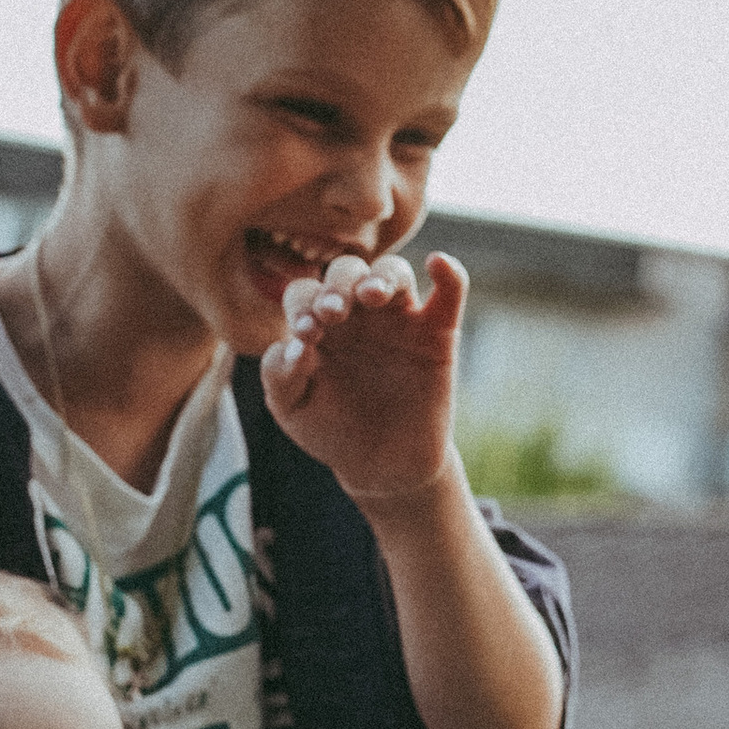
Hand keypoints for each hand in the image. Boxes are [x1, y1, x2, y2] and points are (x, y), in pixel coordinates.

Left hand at [260, 249, 464, 510]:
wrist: (382, 466)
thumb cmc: (331, 431)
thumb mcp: (292, 409)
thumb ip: (279, 375)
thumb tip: (293, 345)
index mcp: (318, 322)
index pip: (304, 293)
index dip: (301, 305)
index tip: (305, 333)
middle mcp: (357, 313)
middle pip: (348, 271)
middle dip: (338, 284)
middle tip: (334, 312)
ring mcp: (399, 319)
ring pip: (394, 272)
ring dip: (382, 276)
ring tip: (372, 295)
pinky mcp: (438, 334)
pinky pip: (450, 293)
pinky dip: (449, 273)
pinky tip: (437, 262)